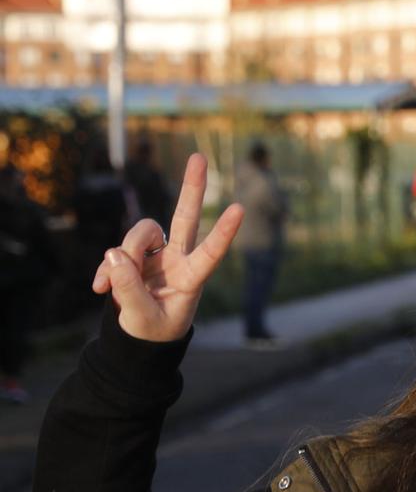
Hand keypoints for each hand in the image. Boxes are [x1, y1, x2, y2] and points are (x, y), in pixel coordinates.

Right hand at [92, 154, 242, 342]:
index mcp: (192, 279)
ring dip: (123, 253)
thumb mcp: (143, 319)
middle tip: (198, 156)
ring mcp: (156, 255)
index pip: (210, 253)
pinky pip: (115, 250)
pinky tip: (99, 288)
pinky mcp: (133, 255)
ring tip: (111, 283)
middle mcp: (178, 260)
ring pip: (140, 232)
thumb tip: (115, 254)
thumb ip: (130, 290)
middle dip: (191, 188)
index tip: (240, 208)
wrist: (140, 335)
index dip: (223, 232)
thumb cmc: (153, 330)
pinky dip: (105, 268)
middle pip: (185, 218)